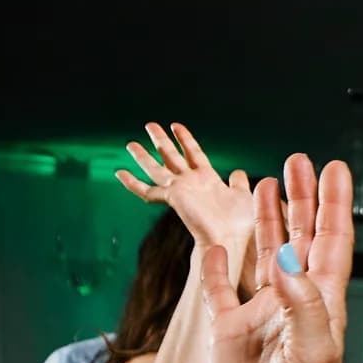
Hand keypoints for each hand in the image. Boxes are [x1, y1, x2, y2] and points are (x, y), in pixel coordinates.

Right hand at [115, 123, 254, 265]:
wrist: (232, 237)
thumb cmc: (241, 223)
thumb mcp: (242, 196)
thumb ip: (238, 183)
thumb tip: (238, 172)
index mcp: (208, 179)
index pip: (194, 153)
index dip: (185, 139)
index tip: (176, 126)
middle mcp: (192, 182)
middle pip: (172, 156)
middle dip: (161, 141)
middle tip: (150, 125)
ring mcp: (181, 189)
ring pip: (157, 169)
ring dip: (143, 156)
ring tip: (131, 144)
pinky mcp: (173, 197)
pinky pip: (149, 190)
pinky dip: (133, 183)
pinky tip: (120, 174)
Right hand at [199, 154, 353, 362]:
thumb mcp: (313, 358)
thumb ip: (305, 308)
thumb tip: (289, 260)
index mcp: (324, 306)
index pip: (332, 244)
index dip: (334, 206)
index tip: (336, 168)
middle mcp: (294, 305)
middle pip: (300, 239)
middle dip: (302, 200)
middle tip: (301, 161)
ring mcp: (260, 318)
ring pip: (263, 256)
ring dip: (266, 221)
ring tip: (267, 182)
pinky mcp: (227, 335)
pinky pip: (220, 290)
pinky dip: (218, 265)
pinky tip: (216, 243)